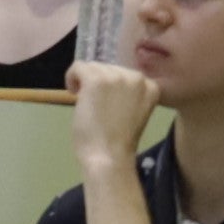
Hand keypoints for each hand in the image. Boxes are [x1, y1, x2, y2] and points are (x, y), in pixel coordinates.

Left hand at [68, 59, 159, 175]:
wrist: (109, 157)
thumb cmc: (119, 143)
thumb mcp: (134, 112)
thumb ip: (127, 95)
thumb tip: (108, 85)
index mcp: (151, 86)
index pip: (125, 75)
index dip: (112, 87)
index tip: (107, 102)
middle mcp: (137, 77)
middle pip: (109, 68)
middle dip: (99, 84)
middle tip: (95, 106)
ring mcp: (117, 76)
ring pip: (93, 66)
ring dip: (85, 82)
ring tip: (85, 103)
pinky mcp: (96, 79)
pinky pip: (78, 66)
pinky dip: (72, 78)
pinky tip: (73, 94)